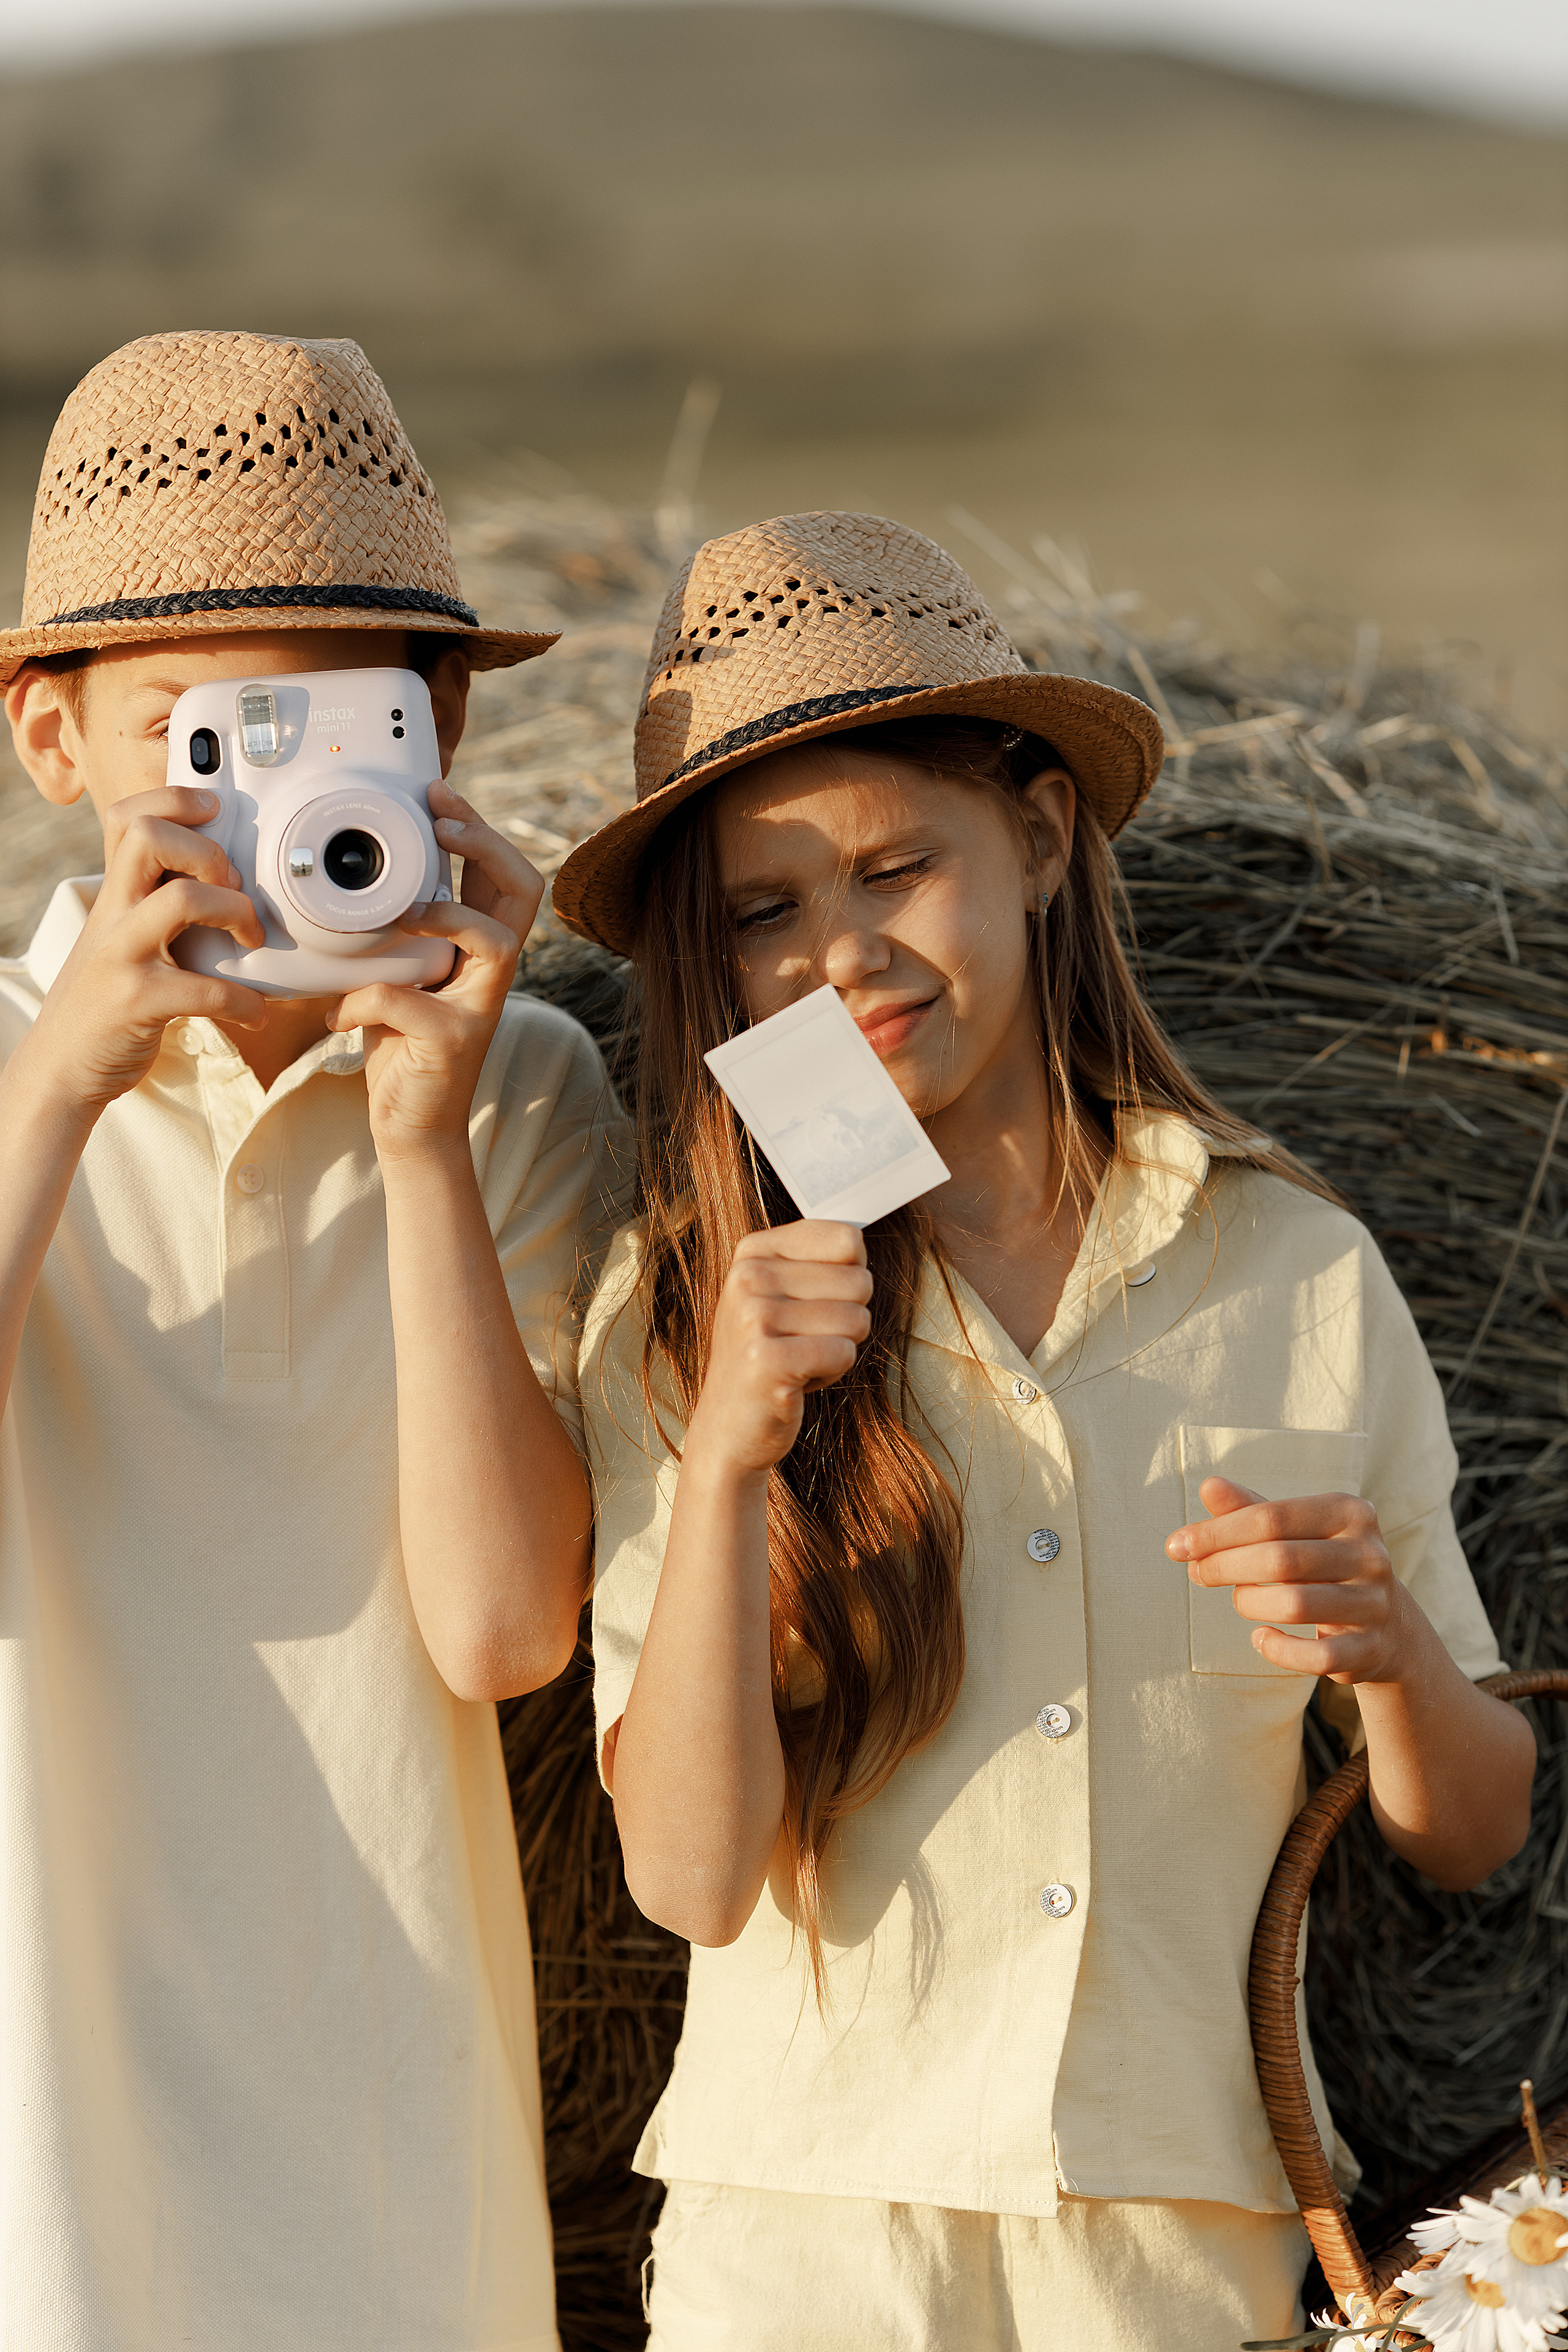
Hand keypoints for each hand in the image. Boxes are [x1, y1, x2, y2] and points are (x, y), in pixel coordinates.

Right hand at [19, 784, 265, 1120]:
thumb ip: (151, 909)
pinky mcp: (137, 1002)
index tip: (213, 809)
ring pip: (182, 899)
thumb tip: (218, 881)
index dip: (172, 799)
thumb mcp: (119, 942)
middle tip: (234, 885)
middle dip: (208, 850)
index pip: (128, 818)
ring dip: (235, 910)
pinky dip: (244, 1000)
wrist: (60, 1068)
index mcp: (112, 896)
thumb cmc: (105, 1002)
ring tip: (252, 940)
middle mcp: (112, 916)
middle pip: (149, 837)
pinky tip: (255, 1013)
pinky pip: (206, 989)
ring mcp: (120, 956)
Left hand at [332, 781, 543, 1162]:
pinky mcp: (455, 1043)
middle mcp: (493, 972)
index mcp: (480, 947)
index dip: (478, 826)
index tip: (436, 793)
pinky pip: (410, 1001)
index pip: (504, 872)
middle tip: (440, 825)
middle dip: (485, 845)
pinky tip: (339, 1015)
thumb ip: (399, 930)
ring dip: (446, 917)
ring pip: (495, 941)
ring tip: (400, 915)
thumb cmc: (399, 1042)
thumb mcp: (399, 972)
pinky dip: (364, 1001)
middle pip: (523, 890)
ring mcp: (481, 1007)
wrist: (409, 1124)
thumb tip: (359, 872)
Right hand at [686, 1222, 872, 1481]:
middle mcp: (748, 1277)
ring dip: (839, 1349)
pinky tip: (797, 1381)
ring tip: (799, 1361)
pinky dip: (832, 1373)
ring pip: (857, 1319)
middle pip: (859, 1281)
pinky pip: (844, 1353)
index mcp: (753, 1251)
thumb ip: (814, 1260)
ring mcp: (754, 1317)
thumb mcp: (776, 1294)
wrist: (727, 1427)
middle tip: (804, 1341)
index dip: (848, 1278)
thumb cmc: (766, 1356)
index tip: (811, 1303)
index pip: (847, 1239)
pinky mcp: (768, 1360)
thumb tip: (859, 1240)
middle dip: (846, 1319)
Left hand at [1166, 1475, 1404, 1683]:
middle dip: (1224, 1566)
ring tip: (1239, 1599)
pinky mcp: (1370, 1649)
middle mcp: (1369, 1555)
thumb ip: (1249, 1511)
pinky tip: (1261, 1637)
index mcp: (1348, 1513)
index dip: (1216, 1532)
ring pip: (1294, 1605)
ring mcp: (1374, 1604)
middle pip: (1279, 1558)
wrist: (1386, 1625)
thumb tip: (1208, 1486)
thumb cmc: (1321, 1566)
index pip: (1270, 1517)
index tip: (1177, 1546)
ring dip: (1249, 1603)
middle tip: (1197, 1573)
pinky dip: (1278, 1649)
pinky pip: (1316, 1656)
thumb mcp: (1291, 1533)